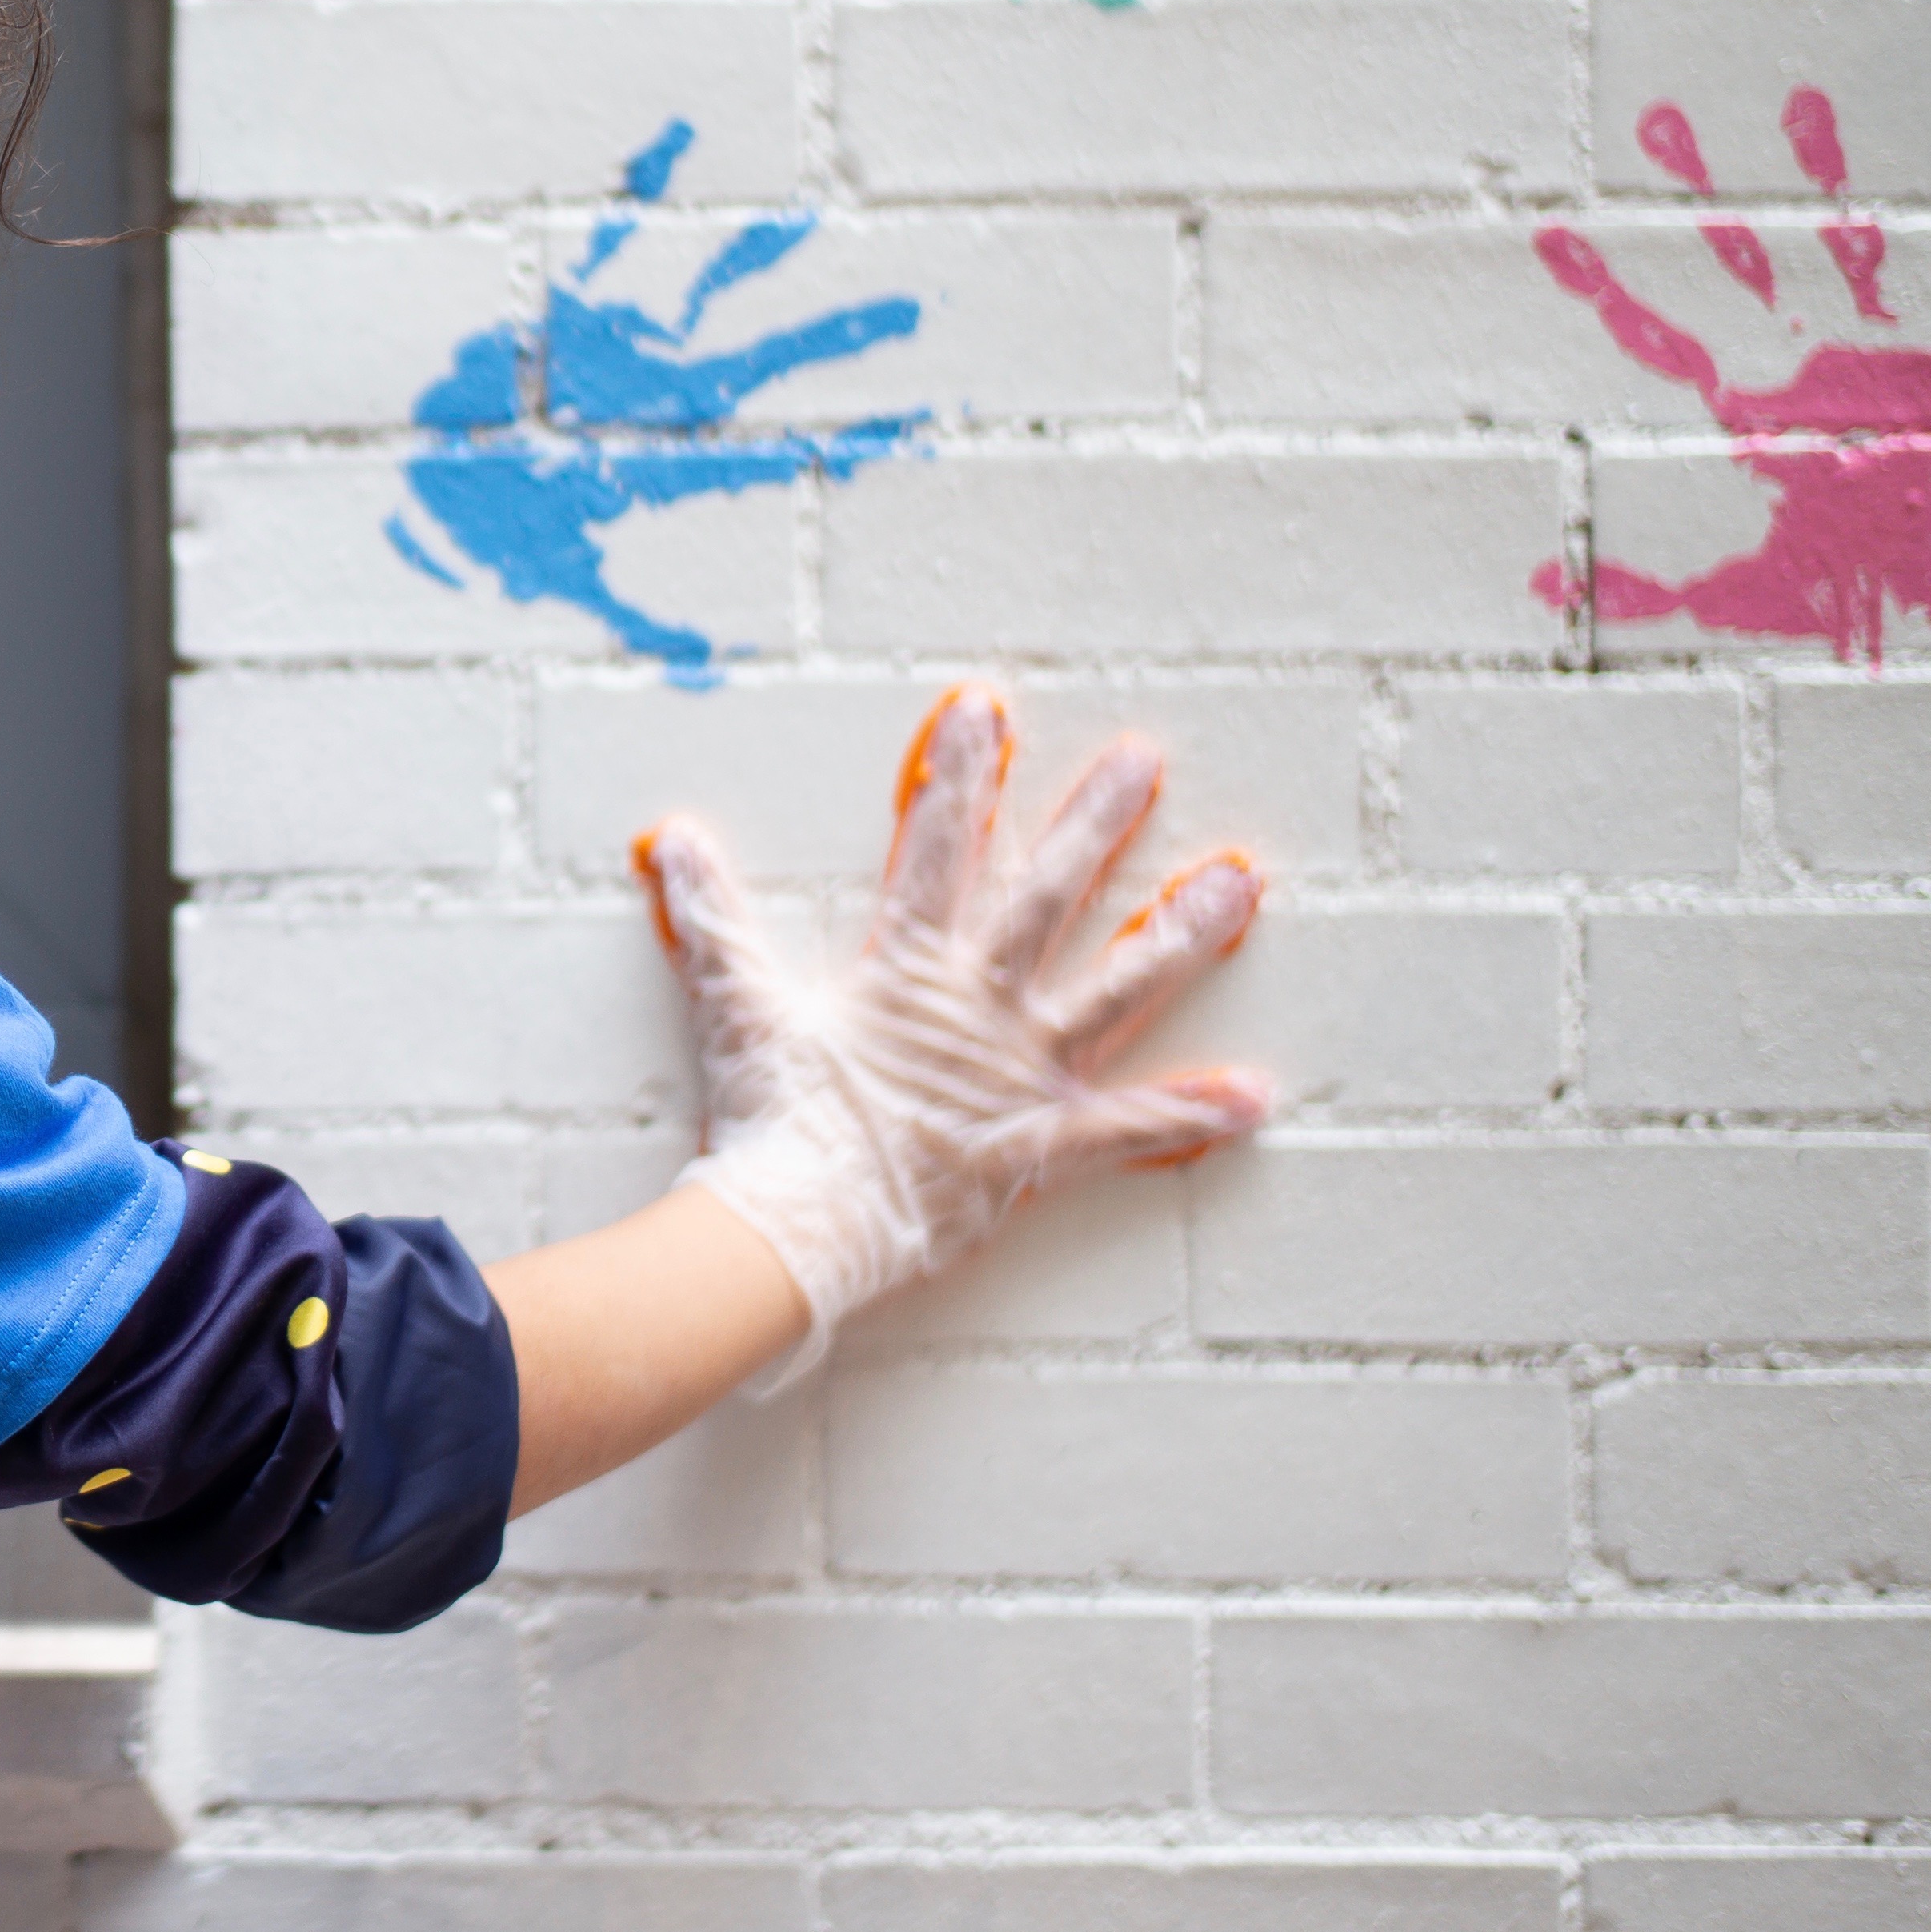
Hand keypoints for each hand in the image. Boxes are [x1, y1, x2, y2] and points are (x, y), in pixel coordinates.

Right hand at [632, 685, 1271, 1357]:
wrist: (797, 1223)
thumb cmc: (769, 1119)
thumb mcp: (733, 1006)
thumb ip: (712, 919)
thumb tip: (672, 839)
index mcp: (906, 970)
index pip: (934, 849)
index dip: (959, 777)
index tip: (984, 708)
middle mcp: (978, 1007)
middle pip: (1047, 898)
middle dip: (1097, 824)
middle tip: (1144, 761)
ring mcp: (1020, 1074)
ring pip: (1116, 989)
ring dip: (1180, 935)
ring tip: (1239, 883)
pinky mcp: (1042, 1145)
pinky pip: (1128, 1129)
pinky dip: (1190, 1114)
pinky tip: (1258, 1095)